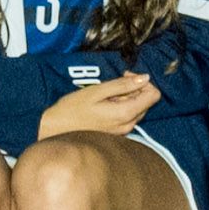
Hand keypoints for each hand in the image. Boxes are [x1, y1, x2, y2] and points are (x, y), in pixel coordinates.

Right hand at [37, 73, 158, 139]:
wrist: (55, 130)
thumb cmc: (72, 109)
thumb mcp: (96, 91)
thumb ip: (122, 84)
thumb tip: (145, 77)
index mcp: (126, 113)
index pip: (154, 95)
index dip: (142, 81)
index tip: (125, 75)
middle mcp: (129, 125)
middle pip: (146, 101)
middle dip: (133, 88)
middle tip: (112, 83)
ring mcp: (123, 131)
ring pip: (137, 108)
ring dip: (126, 97)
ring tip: (105, 95)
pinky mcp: (117, 133)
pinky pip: (127, 116)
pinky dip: (120, 106)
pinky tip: (103, 105)